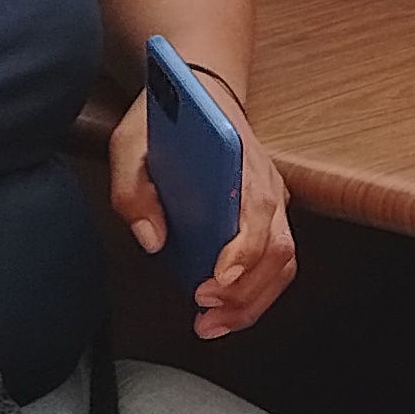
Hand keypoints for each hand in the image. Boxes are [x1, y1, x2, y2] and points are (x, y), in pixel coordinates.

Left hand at [110, 86, 299, 340]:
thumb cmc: (172, 118)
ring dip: (251, 303)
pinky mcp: (265, 219)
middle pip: (278, 250)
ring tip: (212, 324)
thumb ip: (133, 188)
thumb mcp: (132, 142)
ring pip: (282, 264)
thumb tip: (150, 237)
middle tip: (206, 315)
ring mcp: (271, 203)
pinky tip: (222, 312)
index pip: (257, 213)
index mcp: (240, 160)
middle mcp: (266, 184)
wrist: (203, 88)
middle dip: (245, 294)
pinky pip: (272, 264)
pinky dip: (252, 296)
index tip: (216, 281)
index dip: (242, 254)